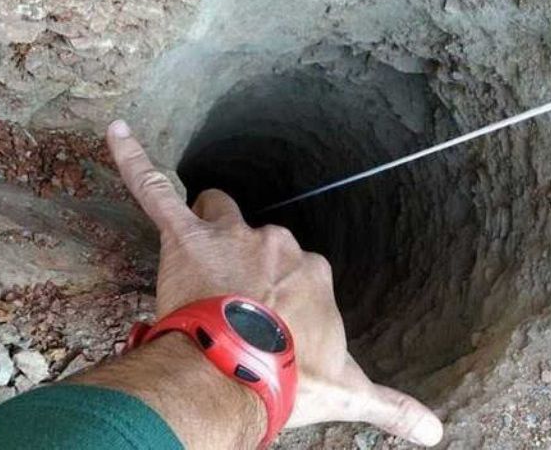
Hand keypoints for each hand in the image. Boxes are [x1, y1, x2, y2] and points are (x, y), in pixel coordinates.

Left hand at [105, 120, 442, 445]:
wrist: (245, 374)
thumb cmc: (295, 377)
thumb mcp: (350, 393)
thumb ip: (392, 406)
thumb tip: (435, 431)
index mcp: (311, 271)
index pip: (295, 269)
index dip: (278, 294)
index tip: (270, 323)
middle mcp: (277, 244)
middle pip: (257, 237)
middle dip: (244, 262)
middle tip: (229, 305)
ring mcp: (232, 237)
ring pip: (216, 212)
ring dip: (208, 230)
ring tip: (194, 265)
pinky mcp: (185, 236)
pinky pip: (154, 189)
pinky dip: (134, 160)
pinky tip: (114, 130)